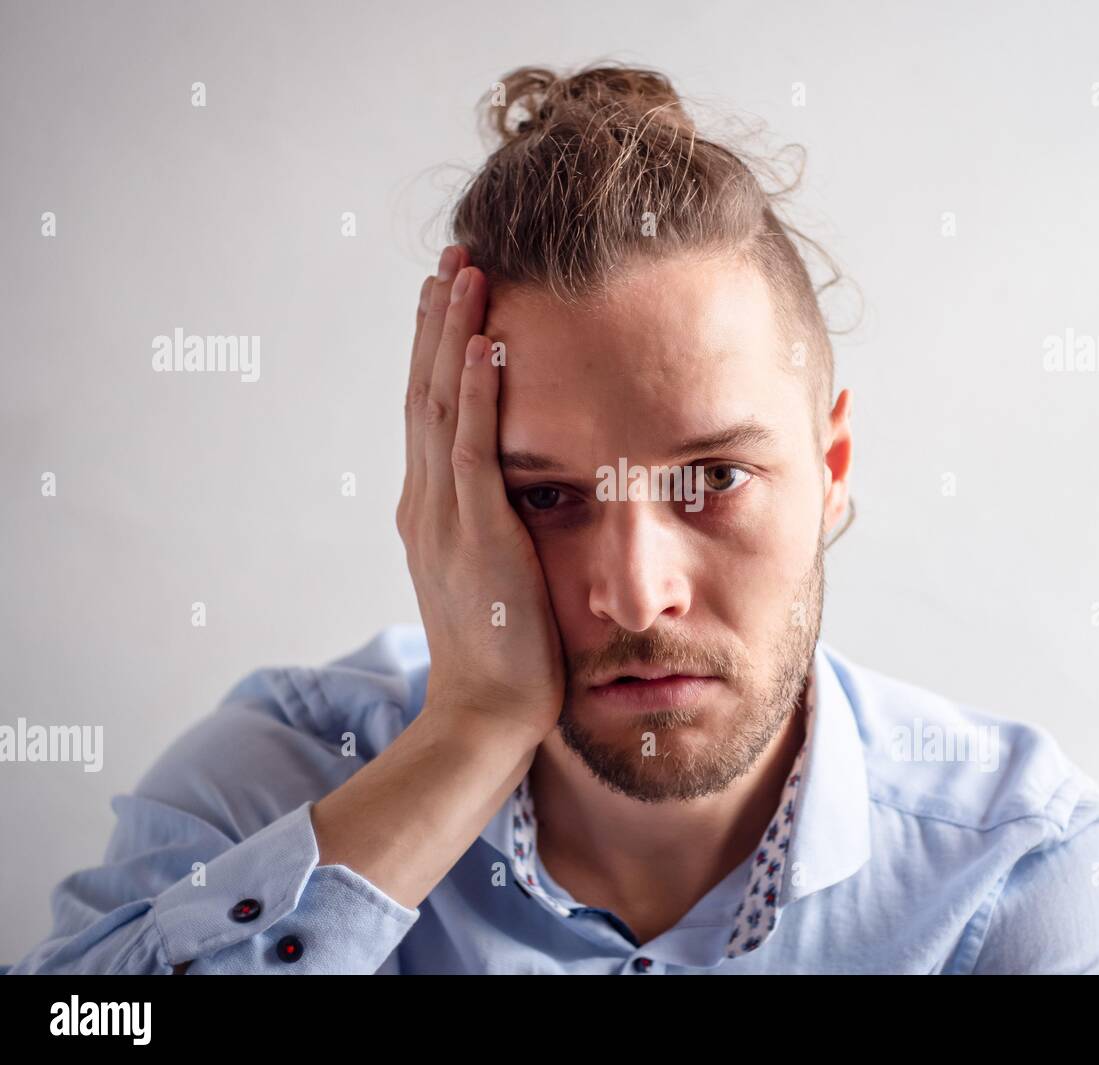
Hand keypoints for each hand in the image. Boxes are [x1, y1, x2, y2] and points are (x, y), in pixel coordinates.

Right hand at [397, 246, 565, 746]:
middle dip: (437, 321)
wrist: (487, 714)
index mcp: (431, 508)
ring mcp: (444, 517)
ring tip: (464, 272)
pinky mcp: (477, 536)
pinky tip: (483, 344)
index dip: (437, 347)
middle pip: (423, 390)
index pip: (429, 410)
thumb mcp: (496, 570)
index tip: (453, 294)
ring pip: (438, 405)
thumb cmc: (505, 648)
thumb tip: (529, 486)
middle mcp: (427, 502)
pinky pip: (472, 450)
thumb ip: (497, 521)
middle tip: (453, 257)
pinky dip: (473, 393)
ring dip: (451, 334)